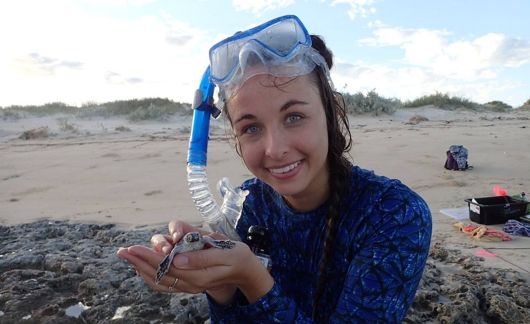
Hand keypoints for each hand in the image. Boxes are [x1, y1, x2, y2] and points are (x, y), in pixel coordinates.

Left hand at [117, 220, 273, 303]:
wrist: (245, 270)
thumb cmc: (236, 255)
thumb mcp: (224, 252)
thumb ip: (201, 256)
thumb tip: (177, 258)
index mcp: (198, 275)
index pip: (166, 266)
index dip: (148, 257)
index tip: (134, 248)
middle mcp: (190, 284)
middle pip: (158, 274)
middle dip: (138, 261)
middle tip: (122, 251)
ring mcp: (188, 286)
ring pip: (158, 281)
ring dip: (140, 268)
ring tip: (127, 257)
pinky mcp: (187, 284)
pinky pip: (164, 285)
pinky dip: (149, 276)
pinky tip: (140, 267)